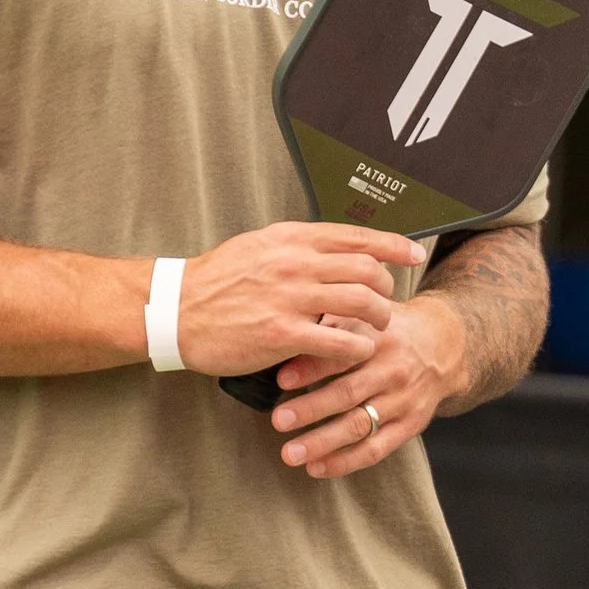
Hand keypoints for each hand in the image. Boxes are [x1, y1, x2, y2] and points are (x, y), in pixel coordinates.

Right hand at [170, 222, 425, 380]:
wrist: (175, 309)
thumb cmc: (215, 281)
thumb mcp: (257, 247)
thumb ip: (296, 247)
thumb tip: (331, 249)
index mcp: (291, 238)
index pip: (356, 236)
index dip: (393, 245)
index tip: (413, 253)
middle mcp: (295, 262)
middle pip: (367, 269)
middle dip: (385, 287)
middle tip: (385, 301)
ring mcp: (290, 298)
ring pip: (361, 303)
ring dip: (378, 317)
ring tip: (375, 327)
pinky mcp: (283, 334)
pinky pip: (339, 341)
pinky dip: (357, 347)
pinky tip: (356, 352)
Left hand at [271, 290, 467, 479]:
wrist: (444, 346)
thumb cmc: (388, 331)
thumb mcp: (366, 316)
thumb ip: (333, 324)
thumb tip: (288, 335)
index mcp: (378, 340)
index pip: (341, 355)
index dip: (310, 368)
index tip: (281, 379)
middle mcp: (392, 371)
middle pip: (347, 393)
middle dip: (310, 409)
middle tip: (278, 420)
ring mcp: (402, 401)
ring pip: (358, 426)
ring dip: (322, 442)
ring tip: (290, 454)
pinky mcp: (410, 425)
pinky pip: (375, 449)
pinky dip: (345, 462)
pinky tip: (316, 468)